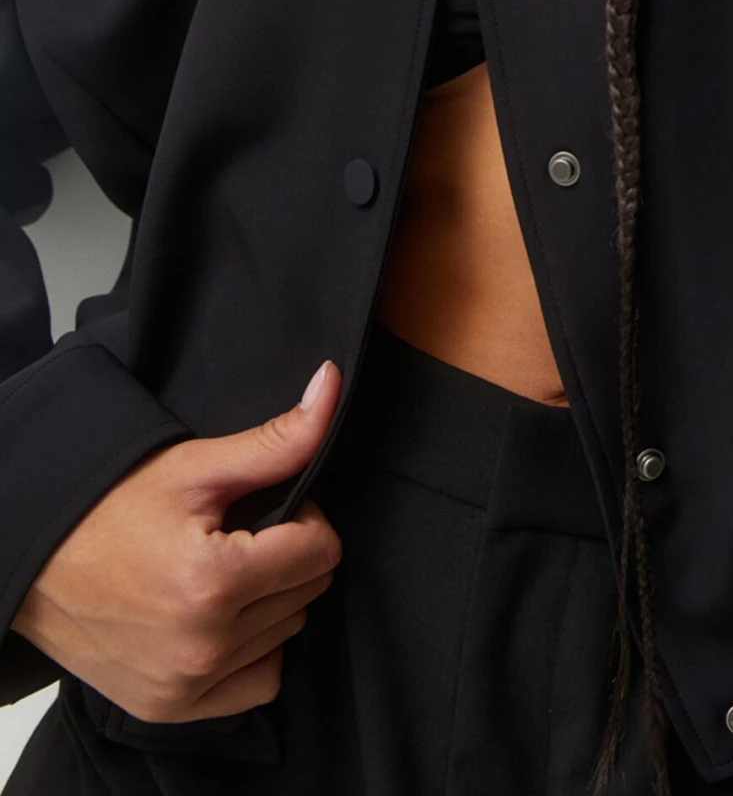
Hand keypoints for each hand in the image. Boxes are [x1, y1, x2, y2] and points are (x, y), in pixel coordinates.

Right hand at [11, 360, 343, 722]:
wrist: (37, 561)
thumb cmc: (110, 508)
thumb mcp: (194, 466)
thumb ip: (276, 440)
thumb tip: (332, 386)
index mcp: (215, 583)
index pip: (322, 550)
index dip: (303, 517)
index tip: (263, 507)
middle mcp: (205, 645)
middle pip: (307, 593)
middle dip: (287, 556)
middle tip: (240, 535)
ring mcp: (188, 685)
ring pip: (287, 634)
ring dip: (271, 601)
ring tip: (224, 571)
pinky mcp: (172, 708)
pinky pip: (257, 684)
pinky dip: (254, 652)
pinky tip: (225, 618)